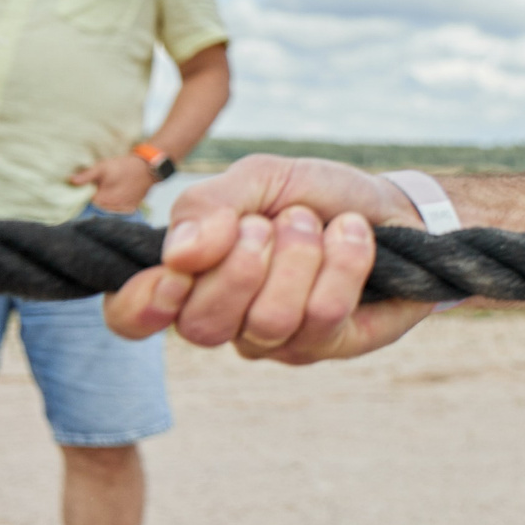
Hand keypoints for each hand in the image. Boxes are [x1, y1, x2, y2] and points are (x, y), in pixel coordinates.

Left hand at [69, 153, 156, 213]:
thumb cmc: (124, 166)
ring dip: (105, 202)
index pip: (87, 202)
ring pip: (108, 208)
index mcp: (103, 199)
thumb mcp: (103, 167)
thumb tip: (71, 181)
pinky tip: (116, 196)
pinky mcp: (131, 208)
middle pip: (97, 206)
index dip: (85, 194)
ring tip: (109, 190)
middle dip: (96, 198)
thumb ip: (86, 176)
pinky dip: (115, 205)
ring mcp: (123, 209)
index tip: (88, 186)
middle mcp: (113, 207)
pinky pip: (118, 210)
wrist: (148, 168)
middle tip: (99, 186)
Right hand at [103, 153, 435, 362]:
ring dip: (298, 256)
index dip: (142, 305)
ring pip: (269, 321)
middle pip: (203, 325)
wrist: (391, 201)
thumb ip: (208, 205)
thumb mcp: (258, 179)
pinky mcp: (334, 344)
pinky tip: (353, 233)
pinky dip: (343, 259)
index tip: (176, 271)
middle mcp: (228, 321)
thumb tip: (177, 253)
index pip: (133, 319)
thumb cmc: (314, 195)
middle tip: (271, 222)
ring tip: (314, 224)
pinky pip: (324, 314)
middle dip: (241, 262)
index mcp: (190, 279)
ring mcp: (280, 342)